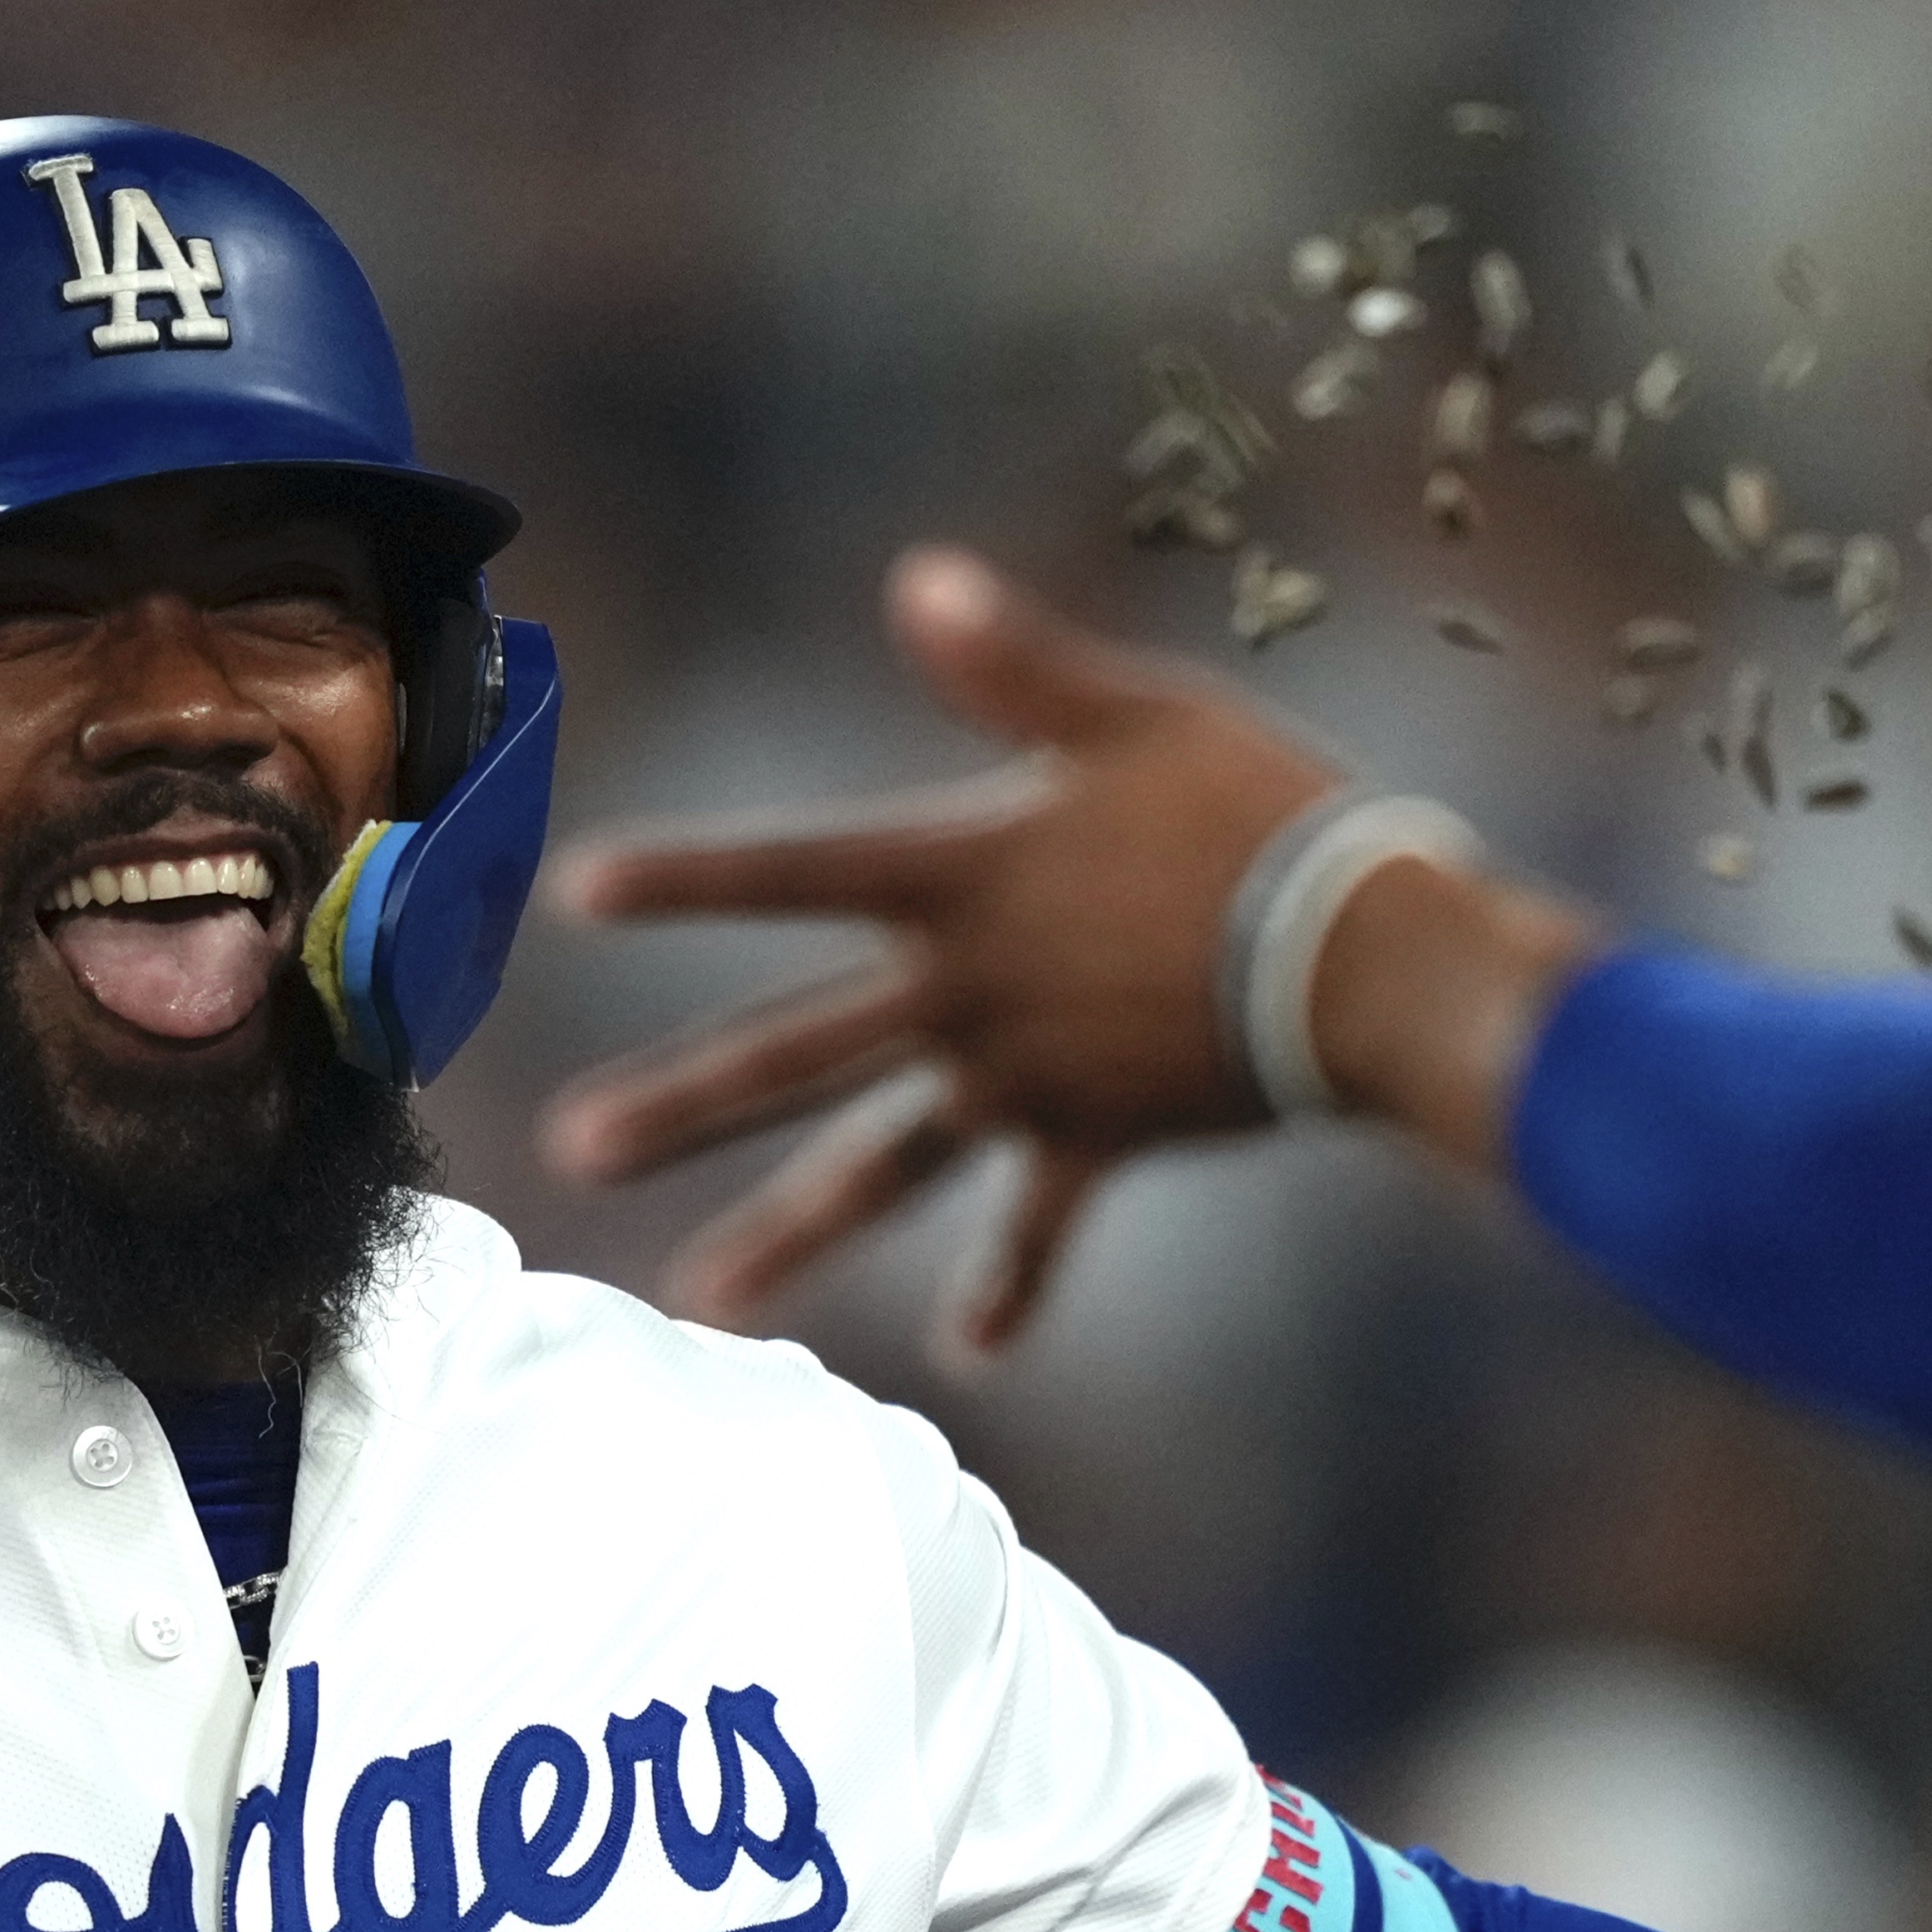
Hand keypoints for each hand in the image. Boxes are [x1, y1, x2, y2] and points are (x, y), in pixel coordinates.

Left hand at [540, 547, 1588, 1351]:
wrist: (1362, 955)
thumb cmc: (1260, 813)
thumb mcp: (1136, 715)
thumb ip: (1015, 666)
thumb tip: (916, 581)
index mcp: (964, 876)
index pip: (795, 873)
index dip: (689, 878)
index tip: (576, 896)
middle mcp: (968, 992)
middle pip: (798, 1053)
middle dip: (682, 1105)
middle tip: (569, 1154)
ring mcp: (1025, 1080)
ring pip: (880, 1168)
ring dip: (785, 1235)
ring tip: (696, 1300)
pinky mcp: (1098, 1139)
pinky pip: (1039, 1226)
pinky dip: (1008, 1285)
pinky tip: (966, 1351)